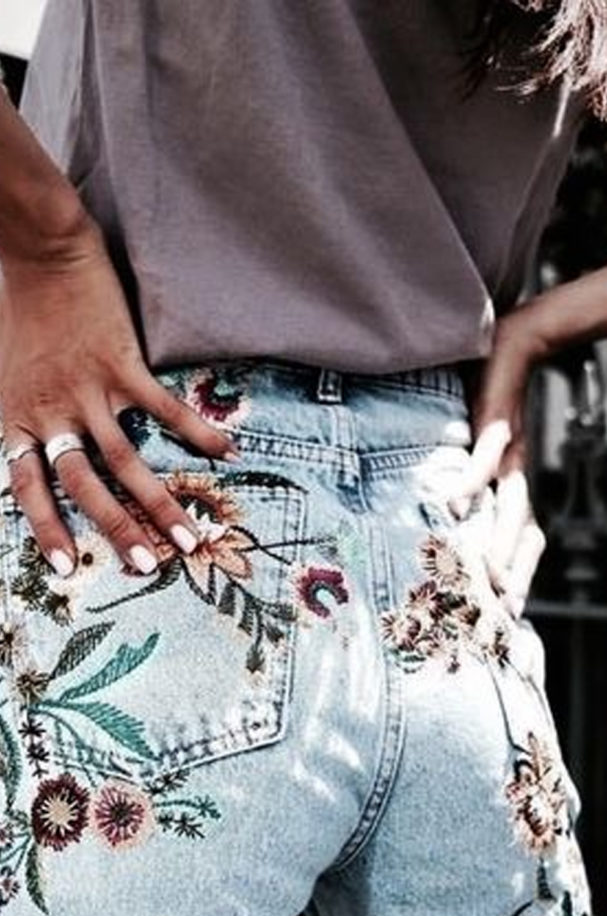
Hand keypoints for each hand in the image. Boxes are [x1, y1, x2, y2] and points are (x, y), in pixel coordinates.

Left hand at [0, 225, 238, 576]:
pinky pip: (162, 406)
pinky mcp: (123, 365)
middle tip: (146, 565)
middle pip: (84, 485)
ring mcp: (91, 391)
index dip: (46, 529)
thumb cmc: (13, 313)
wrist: (41, 255)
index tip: (67, 568)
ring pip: (125, 459)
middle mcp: (54, 415)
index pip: (28, 488)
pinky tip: (224, 452)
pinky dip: (193, 430)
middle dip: (115, 529)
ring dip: (158, 502)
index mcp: (20, 421)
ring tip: (188, 536)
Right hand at [446, 311, 546, 618]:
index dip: (516, 570)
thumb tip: (438, 502)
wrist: (521, 336)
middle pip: (520, 528)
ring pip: (509, 501)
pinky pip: (487, 452)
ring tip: (483, 571)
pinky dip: (472, 476)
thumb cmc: (490, 387)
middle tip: (496, 608)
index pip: (520, 533)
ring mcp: (508, 445)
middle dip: (509, 568)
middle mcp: (514, 467)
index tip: (503, 608)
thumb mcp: (474, 436)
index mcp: (510, 475)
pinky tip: (454, 498)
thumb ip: (459, 468)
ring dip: (497, 538)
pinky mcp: (496, 417)